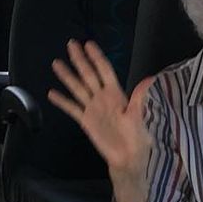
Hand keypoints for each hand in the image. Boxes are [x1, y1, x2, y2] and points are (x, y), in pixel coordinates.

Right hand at [47, 39, 151, 179]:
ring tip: (56, 63)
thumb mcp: (141, 115)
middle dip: (79, 59)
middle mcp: (103, 98)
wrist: (128, 157)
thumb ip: (140, 97)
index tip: (89, 44)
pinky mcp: (86, 121)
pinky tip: (52, 93)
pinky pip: (72, 108)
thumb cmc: (138, 137)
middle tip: (70, 44)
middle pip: (88, 74)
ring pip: (77, 88)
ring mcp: (93, 108)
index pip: (105, 70)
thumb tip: (150, 79)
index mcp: (116, 94)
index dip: (97, 57)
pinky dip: (62, 101)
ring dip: (67, 76)